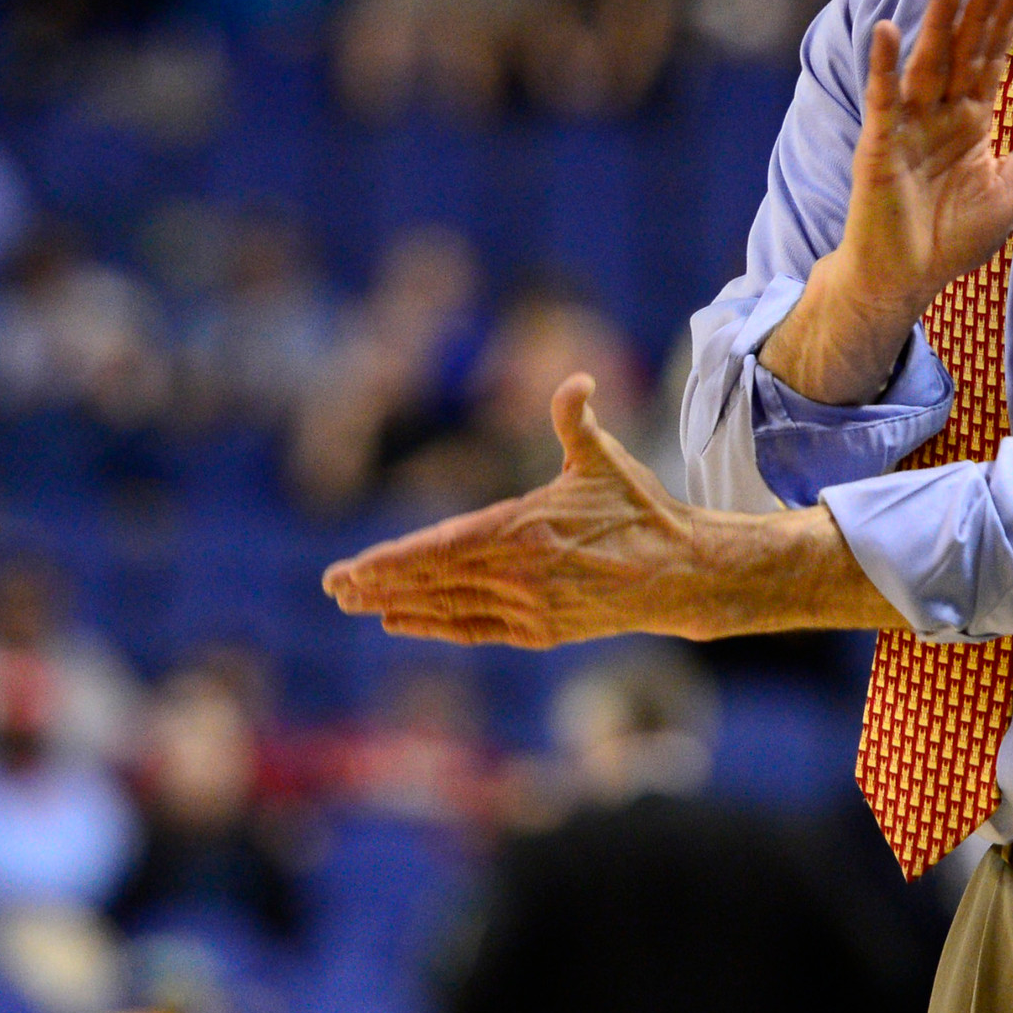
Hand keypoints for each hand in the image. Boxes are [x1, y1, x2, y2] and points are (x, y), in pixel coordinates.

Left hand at [321, 373, 898, 644]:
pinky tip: (400, 620)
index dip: (394, 560)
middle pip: (433, 581)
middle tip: (332, 586)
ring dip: (396, 605)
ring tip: (354, 603)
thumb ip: (576, 419)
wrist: (681, 573)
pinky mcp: (540, 632)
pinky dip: (434, 626)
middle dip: (378, 584)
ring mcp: (528, 607)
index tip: (353, 567)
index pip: (442, 546)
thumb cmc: (639, 509)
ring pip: (446, 607)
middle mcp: (518, 574)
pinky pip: (473, 629)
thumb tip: (577, 380)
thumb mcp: (604, 459)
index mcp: (524, 529)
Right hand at [762, 0, 1012, 404]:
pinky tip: (887, 30)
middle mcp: (939, 116)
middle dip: (977, 12)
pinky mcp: (879, 145)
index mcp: (971, 123)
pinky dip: (883, 66)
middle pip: (961, 53)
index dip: (1004, 24)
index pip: (990, 62)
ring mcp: (907, 127)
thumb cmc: (950, 238)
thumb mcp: (1012, 188)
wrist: (904, 279)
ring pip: (926, 66)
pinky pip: (883, 99)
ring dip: (936, 24)